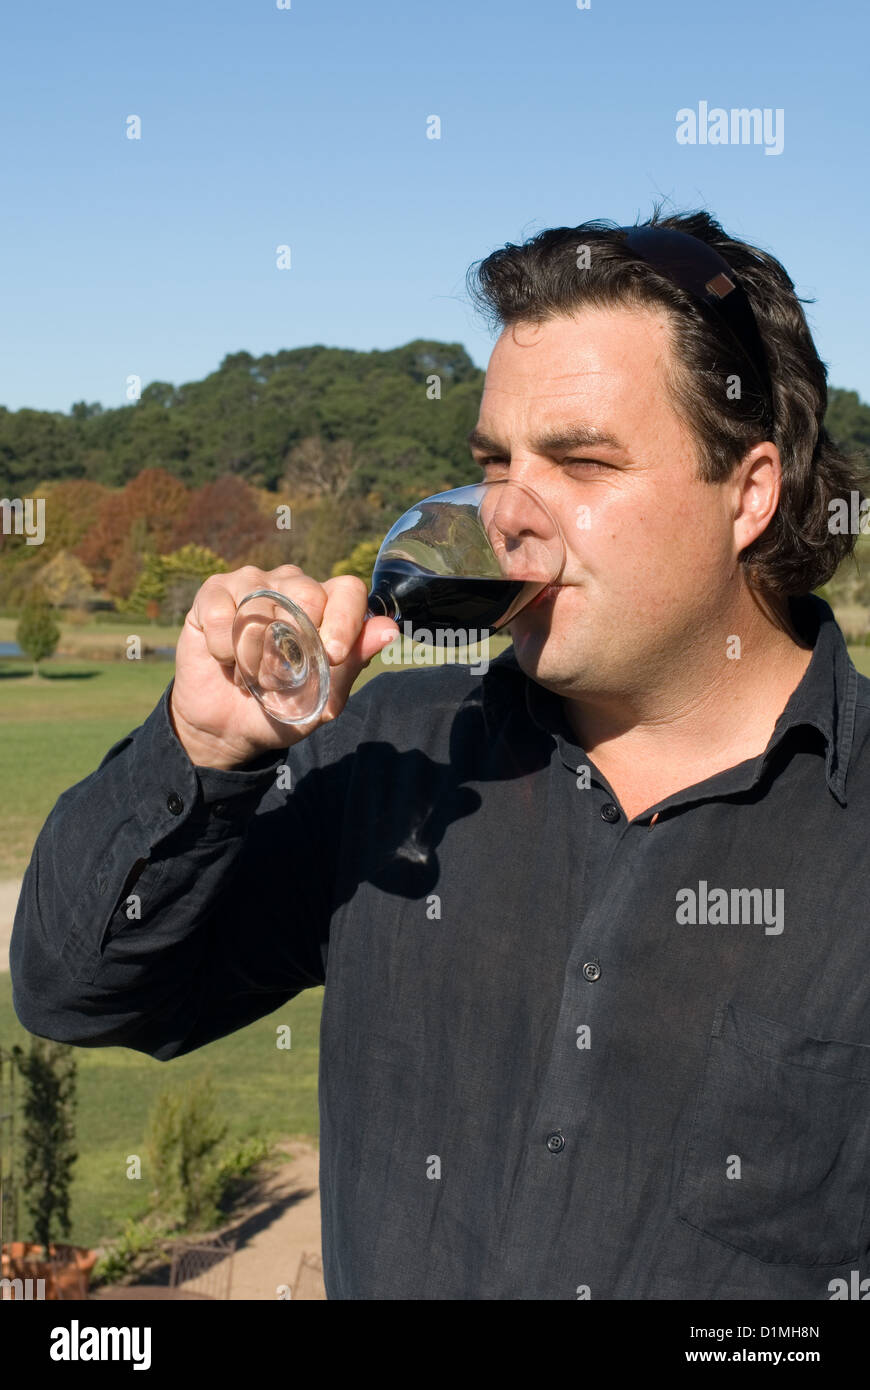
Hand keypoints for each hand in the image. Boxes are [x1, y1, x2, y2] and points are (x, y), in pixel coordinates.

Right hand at [169, 564, 398, 768]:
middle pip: (307, 594)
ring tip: (250, 676)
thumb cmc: (282, 706)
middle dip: (293, 647)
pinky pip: (220, 611)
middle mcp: (292, 586)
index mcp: (326, 605)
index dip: (345, 619)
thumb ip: (352, 663)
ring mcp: (251, 583)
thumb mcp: (322, 698)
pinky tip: (224, 660)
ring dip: (254, 655)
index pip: (348, 589)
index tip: (334, 655)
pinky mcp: (213, 593)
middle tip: (278, 679)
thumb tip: (388, 630)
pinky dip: (223, 647)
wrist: (229, 726)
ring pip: (260, 606)